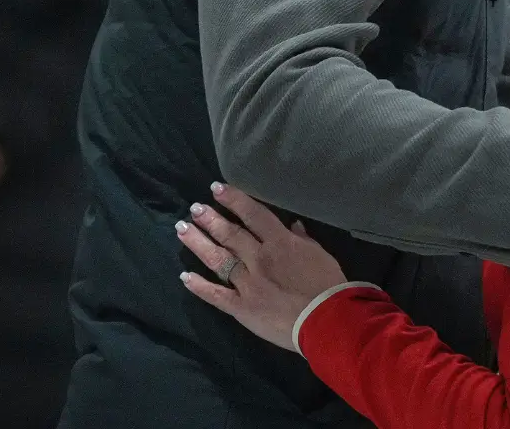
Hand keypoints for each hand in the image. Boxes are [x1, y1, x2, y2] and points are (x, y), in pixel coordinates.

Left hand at [176, 182, 345, 351]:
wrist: (326, 321)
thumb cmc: (328, 286)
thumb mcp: (320, 255)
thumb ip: (303, 240)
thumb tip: (292, 225)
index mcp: (280, 243)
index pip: (253, 215)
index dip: (234, 200)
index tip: (216, 188)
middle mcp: (259, 258)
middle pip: (230, 234)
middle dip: (210, 219)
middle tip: (193, 208)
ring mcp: (247, 283)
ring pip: (218, 260)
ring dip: (199, 243)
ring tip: (182, 230)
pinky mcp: (241, 308)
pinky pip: (216, 295)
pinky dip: (199, 286)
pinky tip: (184, 276)